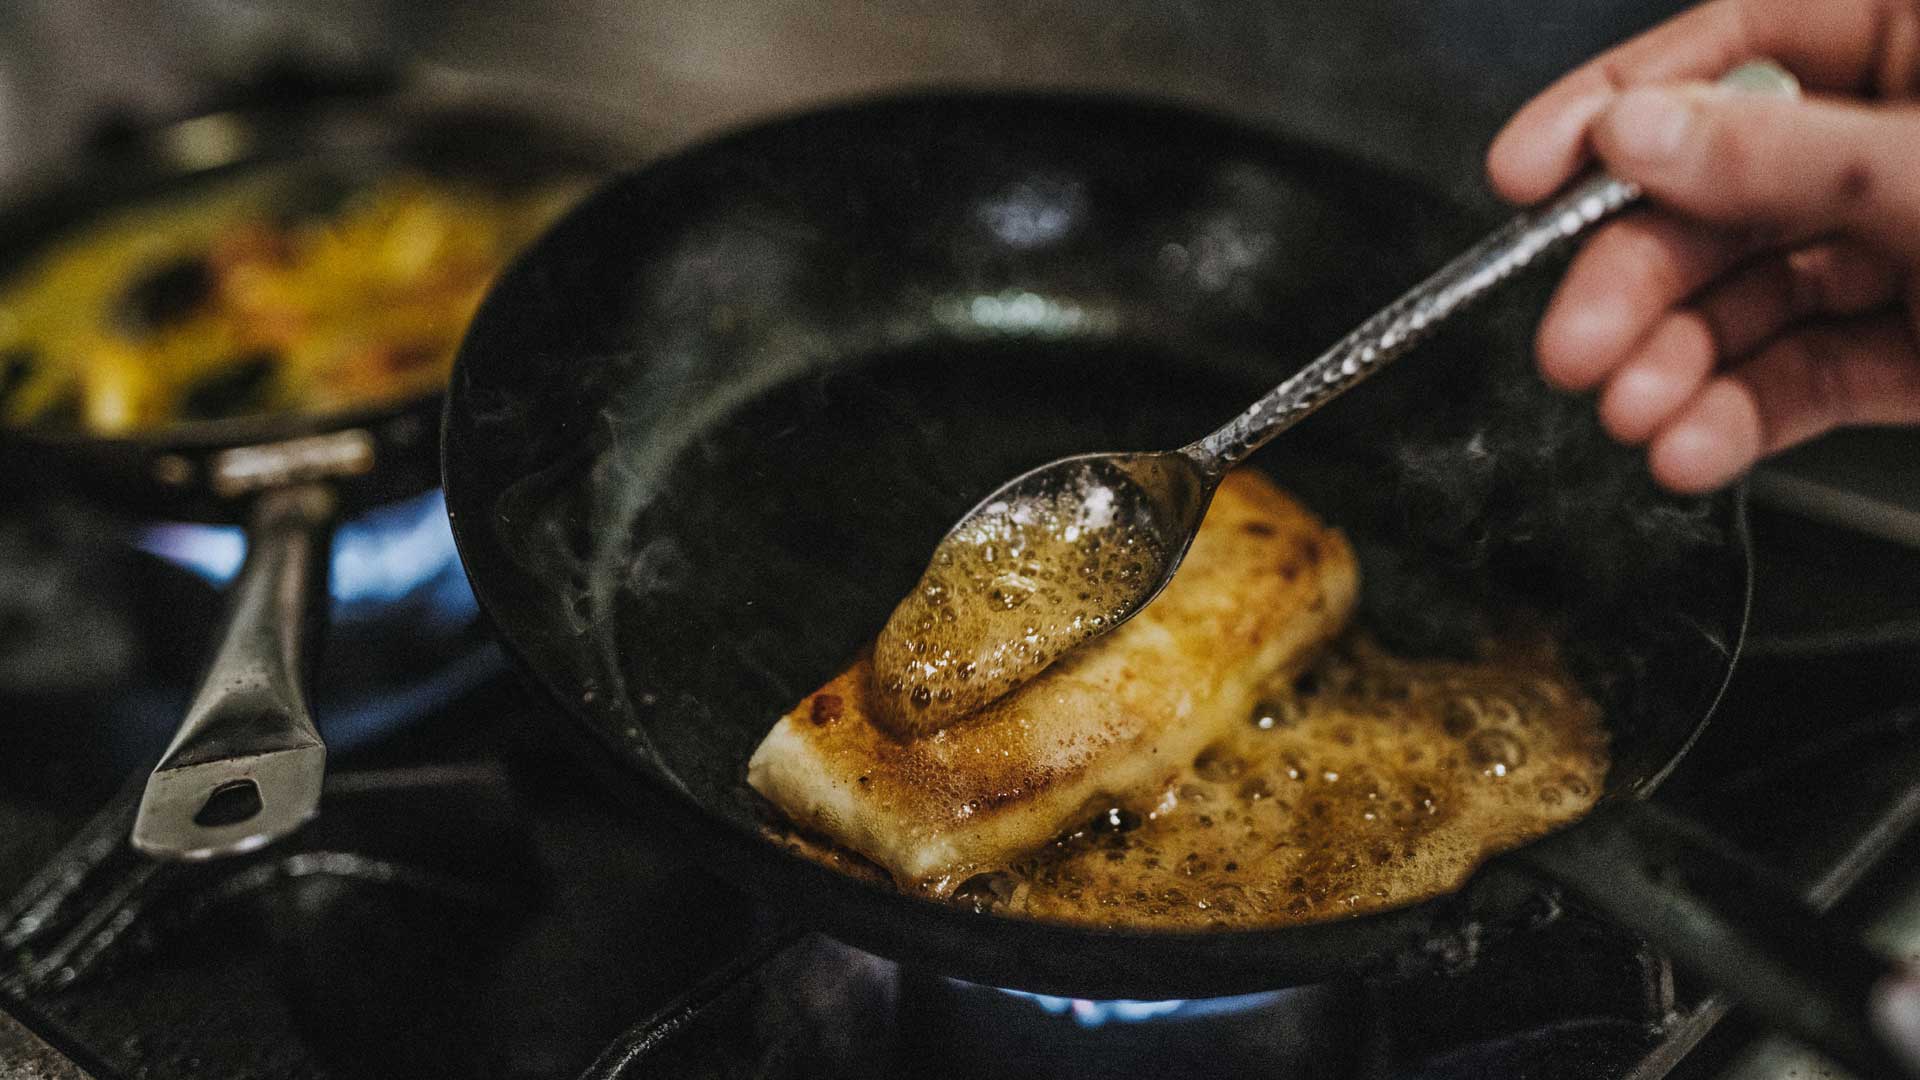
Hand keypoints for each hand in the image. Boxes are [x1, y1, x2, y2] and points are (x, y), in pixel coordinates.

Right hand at [1486, 0, 1919, 492]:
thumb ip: (1784, 154)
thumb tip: (1635, 132)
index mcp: (1919, 43)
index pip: (1734, 48)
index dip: (1614, 108)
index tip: (1521, 171)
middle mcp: (1895, 140)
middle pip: (1719, 195)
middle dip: (1636, 283)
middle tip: (1571, 342)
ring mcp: (1910, 247)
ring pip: (1751, 298)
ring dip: (1674, 366)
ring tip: (1631, 415)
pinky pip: (1806, 375)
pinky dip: (1741, 418)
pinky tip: (1691, 449)